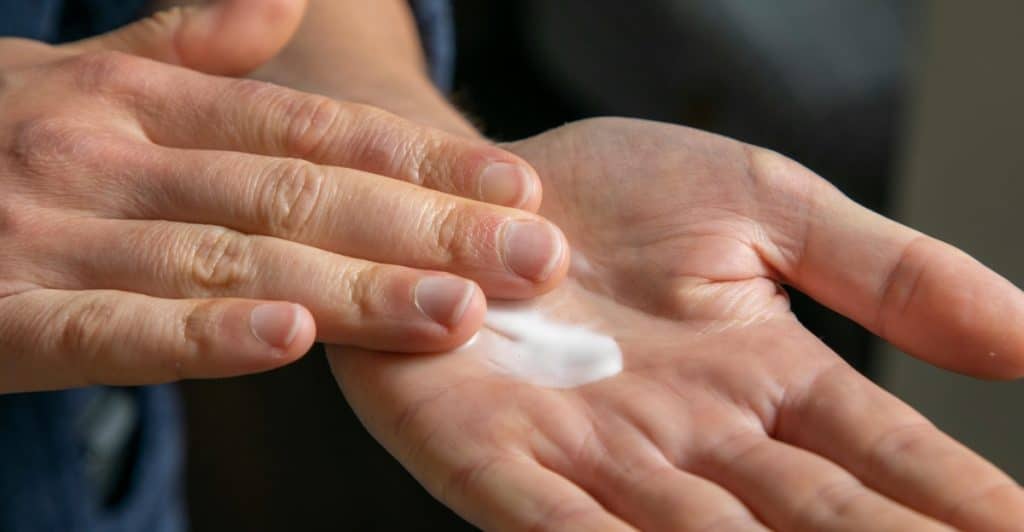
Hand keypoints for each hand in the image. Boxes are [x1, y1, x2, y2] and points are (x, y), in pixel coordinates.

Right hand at [0, 1, 566, 392]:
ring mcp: (57, 231)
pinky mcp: (0, 311)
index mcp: (149, 102)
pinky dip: (199, 334)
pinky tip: (288, 340)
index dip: (423, 161)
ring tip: (457, 310)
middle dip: (427, 229)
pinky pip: (111, 327)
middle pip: (303, 196)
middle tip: (534, 259)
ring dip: (352, 287)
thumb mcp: (88, 75)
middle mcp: (117, 157)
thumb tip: (284, 3)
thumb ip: (190, 48)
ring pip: (234, 259)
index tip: (515, 189)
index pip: (316, 132)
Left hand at [328, 118, 1023, 529]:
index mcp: (762, 382)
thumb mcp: (766, 206)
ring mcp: (591, 456)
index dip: (956, 497)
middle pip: (808, 516)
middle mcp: (689, 440)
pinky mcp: (491, 455)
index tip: (1022, 531)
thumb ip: (880, 271)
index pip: (883, 454)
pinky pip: (549, 522)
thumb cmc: (616, 196)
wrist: (480, 185)